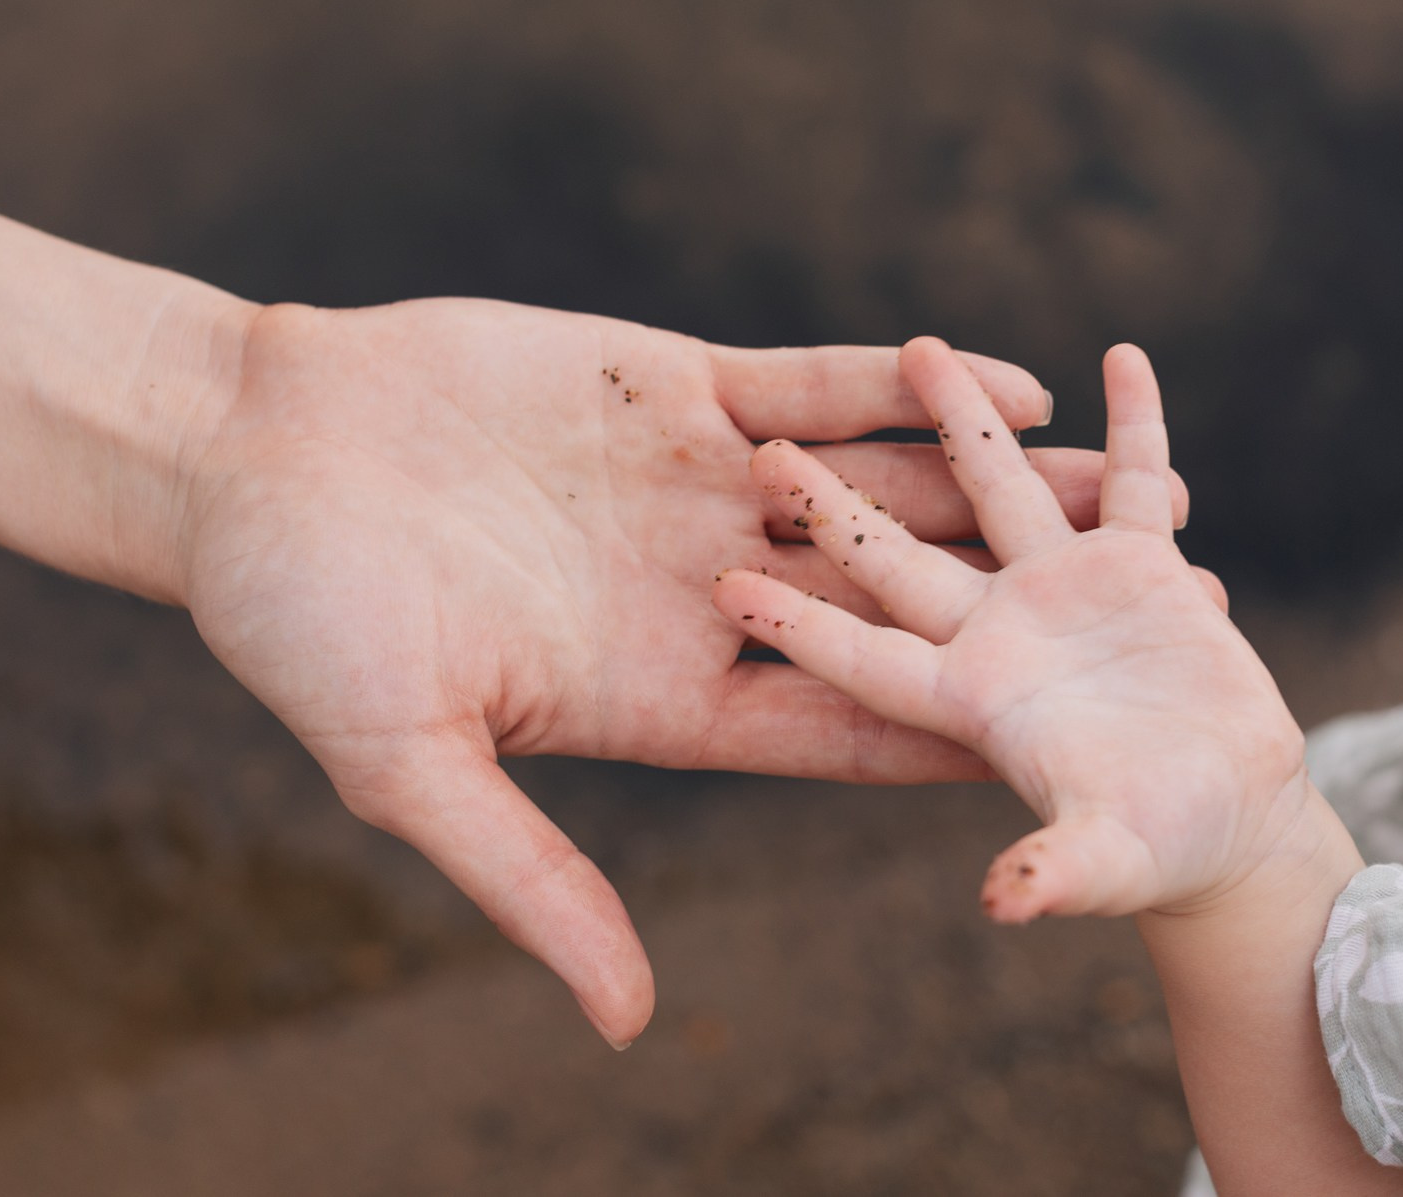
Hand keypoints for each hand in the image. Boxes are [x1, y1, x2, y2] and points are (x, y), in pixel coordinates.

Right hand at [175, 301, 1186, 1045]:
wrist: (241, 453)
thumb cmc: (305, 619)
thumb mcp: (410, 768)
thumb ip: (533, 882)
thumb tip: (628, 1022)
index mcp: (662, 691)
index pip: (844, 722)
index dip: (960, 741)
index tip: (1077, 758)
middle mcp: (703, 589)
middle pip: (899, 609)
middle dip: (1025, 618)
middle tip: (1161, 626)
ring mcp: (699, 484)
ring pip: (884, 491)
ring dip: (999, 492)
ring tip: (1130, 500)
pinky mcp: (675, 387)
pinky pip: (819, 383)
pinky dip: (906, 381)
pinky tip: (1011, 381)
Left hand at [714, 338, 1307, 922]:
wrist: (1228, 816)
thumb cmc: (1164, 852)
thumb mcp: (1113, 861)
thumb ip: (1063, 873)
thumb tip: (1006, 903)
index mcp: (969, 703)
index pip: (863, 660)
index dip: (801, 625)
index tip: (728, 584)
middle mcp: (995, 635)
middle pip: (899, 559)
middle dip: (838, 506)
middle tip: (769, 453)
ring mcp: (1060, 590)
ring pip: (999, 488)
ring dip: (966, 422)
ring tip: (925, 348)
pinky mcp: (1136, 566)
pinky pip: (1128, 480)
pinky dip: (1133, 424)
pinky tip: (1122, 357)